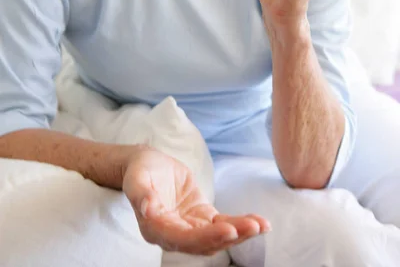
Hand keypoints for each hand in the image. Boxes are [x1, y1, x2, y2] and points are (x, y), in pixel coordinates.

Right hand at [122, 145, 269, 254]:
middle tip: (252, 226)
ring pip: (216, 237)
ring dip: (240, 233)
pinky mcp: (202, 218)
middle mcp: (173, 235)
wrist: (148, 165)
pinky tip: (260, 223)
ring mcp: (189, 227)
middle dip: (229, 236)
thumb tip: (147, 208)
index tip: (227, 230)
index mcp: (155, 228)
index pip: (180, 238)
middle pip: (202, 242)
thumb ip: (140, 194)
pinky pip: (223, 224)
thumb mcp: (136, 178)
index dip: (204, 237)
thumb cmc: (140, 171)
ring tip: (261, 225)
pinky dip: (241, 224)